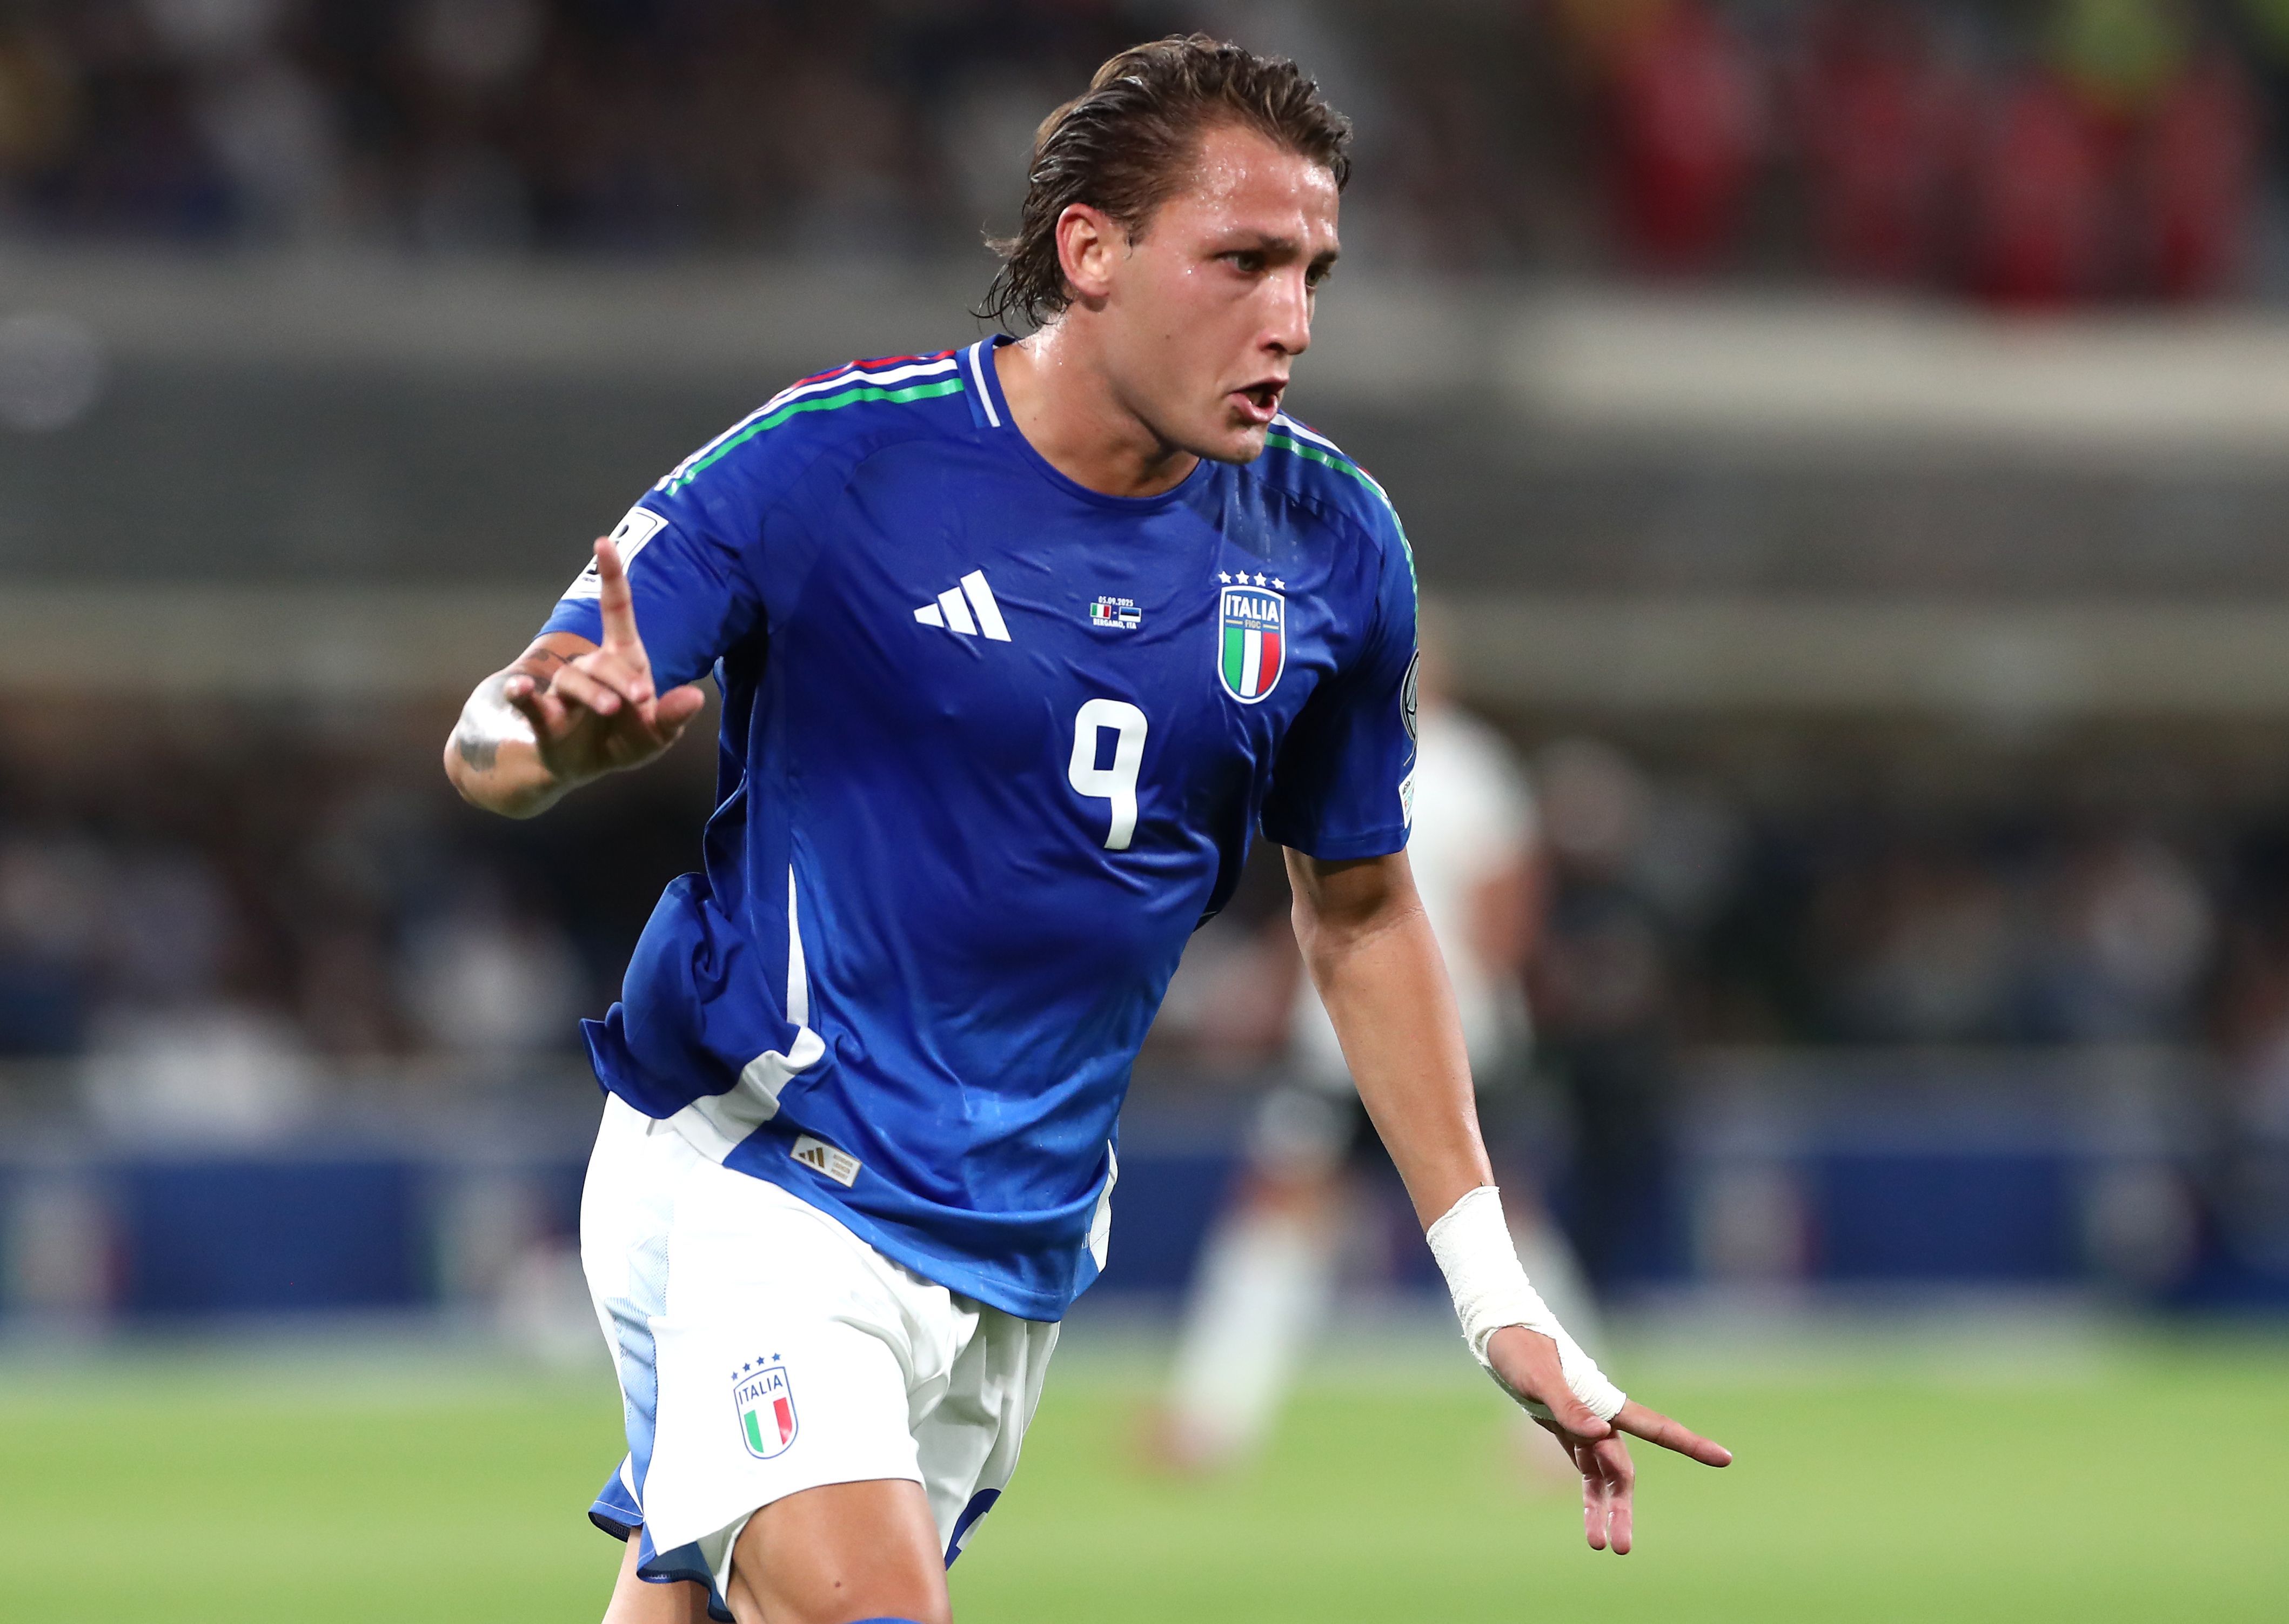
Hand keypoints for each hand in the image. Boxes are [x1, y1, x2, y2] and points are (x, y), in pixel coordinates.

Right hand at [505, 537, 707, 785]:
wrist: (581, 767)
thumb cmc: (624, 740)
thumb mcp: (657, 734)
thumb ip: (673, 716)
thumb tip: (696, 698)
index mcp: (622, 661)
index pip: (615, 612)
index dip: (611, 577)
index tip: (603, 542)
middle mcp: (590, 668)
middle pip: (602, 661)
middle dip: (622, 678)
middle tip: (642, 699)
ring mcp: (563, 691)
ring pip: (571, 679)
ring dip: (591, 692)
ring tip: (609, 708)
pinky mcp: (542, 716)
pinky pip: (529, 700)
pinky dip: (522, 694)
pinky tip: (518, 689)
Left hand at [1486, 1324, 1731, 1554]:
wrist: (1499, 1333)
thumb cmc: (1521, 1348)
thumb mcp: (1540, 1376)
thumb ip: (1569, 1406)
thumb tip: (1600, 1433)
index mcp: (1606, 1402)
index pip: (1656, 1426)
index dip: (1691, 1444)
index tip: (1725, 1458)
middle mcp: (1601, 1417)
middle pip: (1623, 1471)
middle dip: (1623, 1508)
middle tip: (1621, 1548)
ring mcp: (1585, 1426)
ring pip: (1605, 1477)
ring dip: (1605, 1511)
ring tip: (1604, 1548)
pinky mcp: (1564, 1429)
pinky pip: (1584, 1470)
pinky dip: (1588, 1497)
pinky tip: (1590, 1525)